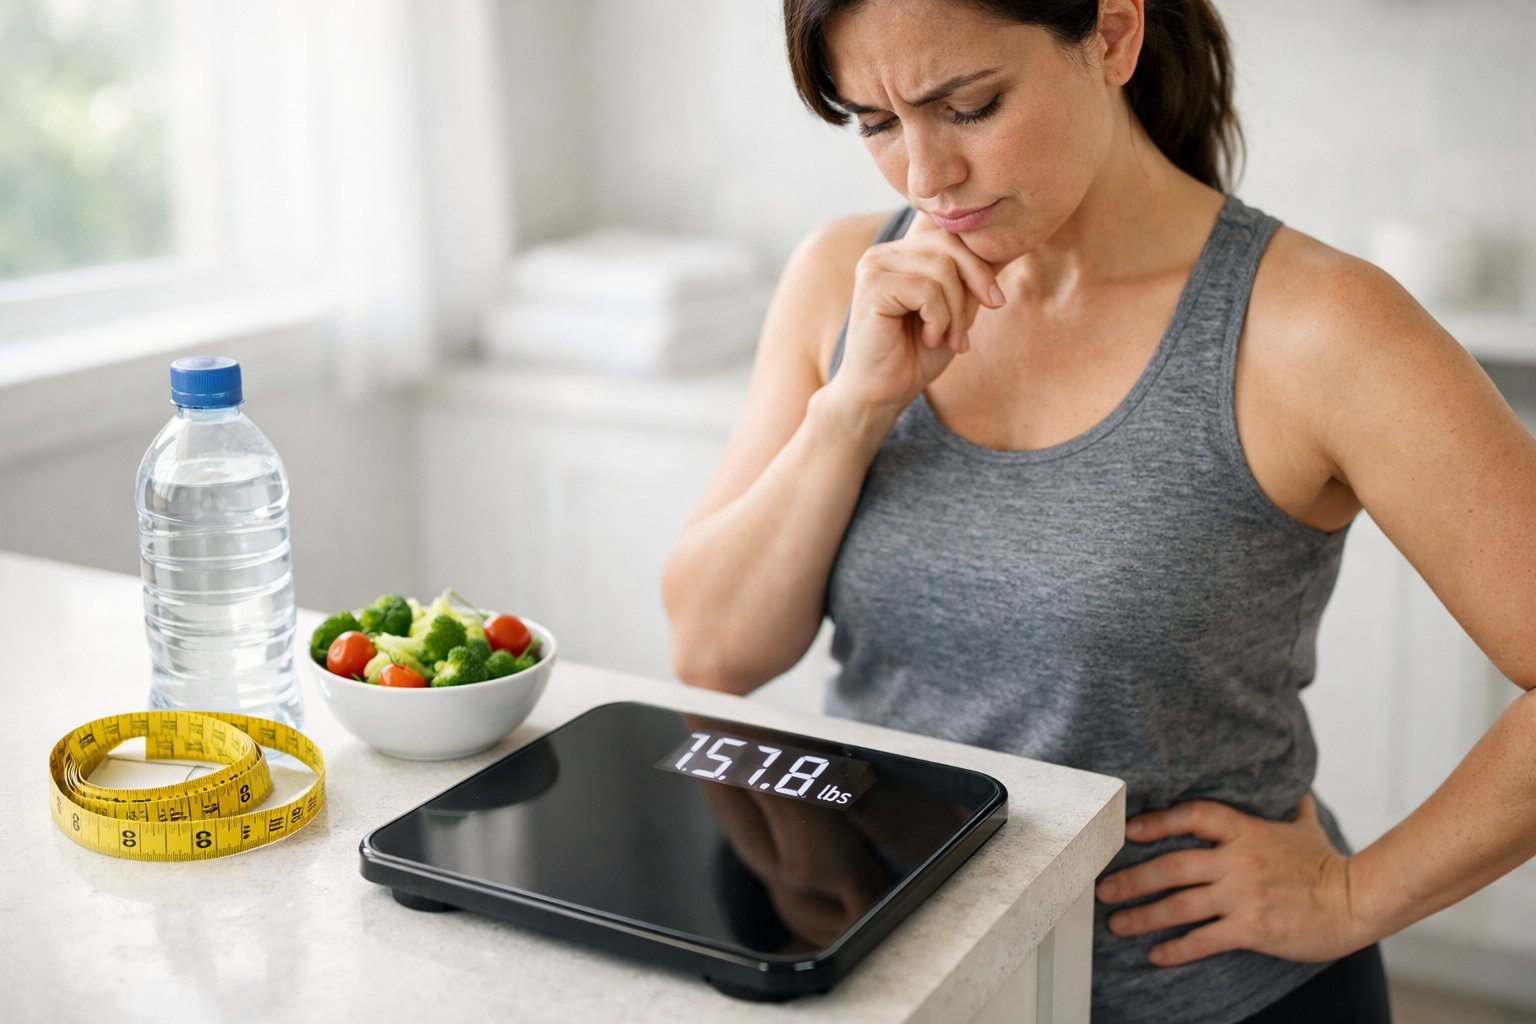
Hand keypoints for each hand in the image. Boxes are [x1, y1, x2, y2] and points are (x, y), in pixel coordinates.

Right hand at [827, 212, 1005, 417]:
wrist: (881, 394)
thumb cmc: (916, 356)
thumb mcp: (955, 311)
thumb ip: (970, 280)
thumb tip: (1004, 248)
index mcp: (901, 254)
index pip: (951, 237)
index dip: (980, 266)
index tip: (995, 302)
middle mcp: (883, 254)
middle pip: (949, 246)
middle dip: (974, 285)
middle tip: (970, 327)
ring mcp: (874, 267)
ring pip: (941, 269)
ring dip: (955, 312)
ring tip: (949, 340)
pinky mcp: (871, 287)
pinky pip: (926, 291)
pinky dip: (938, 320)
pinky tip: (928, 339)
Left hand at [1095, 794, 1366, 965]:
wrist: (1357, 901)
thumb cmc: (1326, 864)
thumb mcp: (1304, 827)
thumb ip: (1290, 806)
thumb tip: (1294, 787)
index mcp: (1246, 830)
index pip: (1192, 815)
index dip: (1156, 821)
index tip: (1127, 830)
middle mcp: (1238, 860)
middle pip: (1171, 865)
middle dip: (1131, 879)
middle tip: (1103, 888)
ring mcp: (1243, 895)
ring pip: (1179, 905)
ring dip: (1142, 916)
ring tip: (1117, 923)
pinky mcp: (1252, 929)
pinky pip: (1203, 939)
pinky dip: (1175, 949)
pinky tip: (1156, 955)